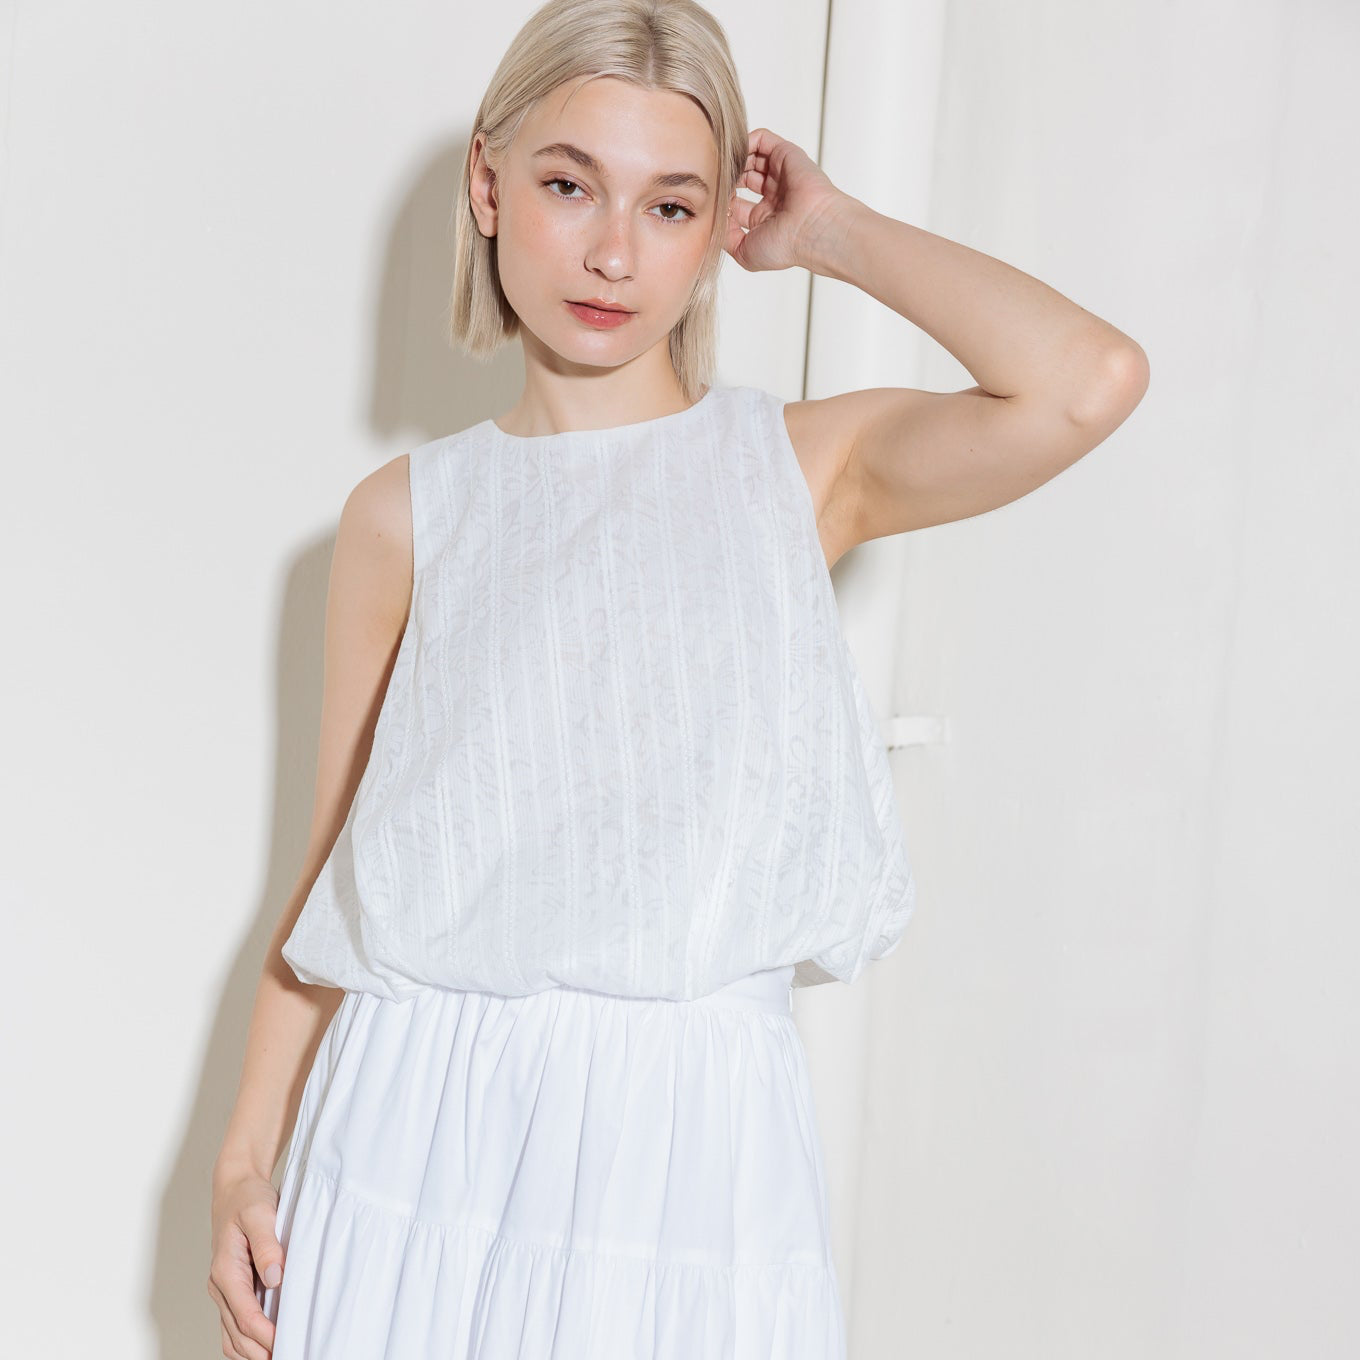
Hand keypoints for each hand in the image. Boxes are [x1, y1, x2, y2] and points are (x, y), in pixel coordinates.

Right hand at [208, 1166, 283, 1357]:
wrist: (236, 1187)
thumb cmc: (247, 1198)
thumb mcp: (260, 1214)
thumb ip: (267, 1246)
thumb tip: (275, 1277)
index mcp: (226, 1271)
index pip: (245, 1316)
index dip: (265, 1335)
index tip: (286, 1344)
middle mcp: (220, 1286)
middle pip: (236, 1334)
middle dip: (260, 1351)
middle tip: (289, 1353)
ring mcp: (224, 1290)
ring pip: (232, 1335)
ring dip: (252, 1351)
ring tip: (280, 1353)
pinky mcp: (232, 1289)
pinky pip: (233, 1325)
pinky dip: (246, 1341)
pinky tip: (265, 1344)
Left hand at [723, 127, 858, 273]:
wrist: (812, 229)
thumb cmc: (785, 246)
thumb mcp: (745, 252)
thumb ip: (725, 238)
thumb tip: (712, 223)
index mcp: (765, 219)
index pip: (736, 204)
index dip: (721, 201)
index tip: (710, 203)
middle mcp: (773, 196)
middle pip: (742, 178)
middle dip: (726, 180)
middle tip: (713, 182)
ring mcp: (780, 174)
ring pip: (750, 158)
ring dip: (733, 160)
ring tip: (721, 168)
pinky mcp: (785, 154)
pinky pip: (761, 139)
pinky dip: (745, 141)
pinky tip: (734, 154)